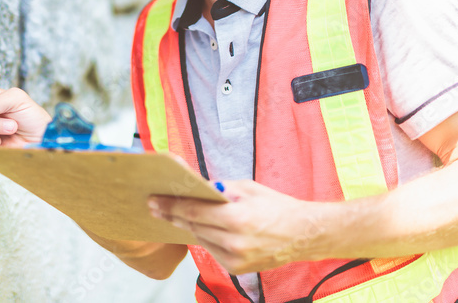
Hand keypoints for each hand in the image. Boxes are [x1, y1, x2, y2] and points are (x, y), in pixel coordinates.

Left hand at [149, 180, 321, 273]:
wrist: (302, 235)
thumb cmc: (278, 207)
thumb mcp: (248, 188)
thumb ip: (219, 189)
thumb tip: (194, 187)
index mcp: (237, 218)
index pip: (194, 210)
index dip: (171, 204)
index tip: (155, 200)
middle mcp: (234, 242)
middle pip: (192, 226)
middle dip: (173, 214)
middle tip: (156, 205)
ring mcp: (235, 259)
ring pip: (200, 239)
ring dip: (189, 226)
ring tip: (176, 213)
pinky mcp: (236, 269)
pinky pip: (211, 250)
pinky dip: (206, 238)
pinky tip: (202, 228)